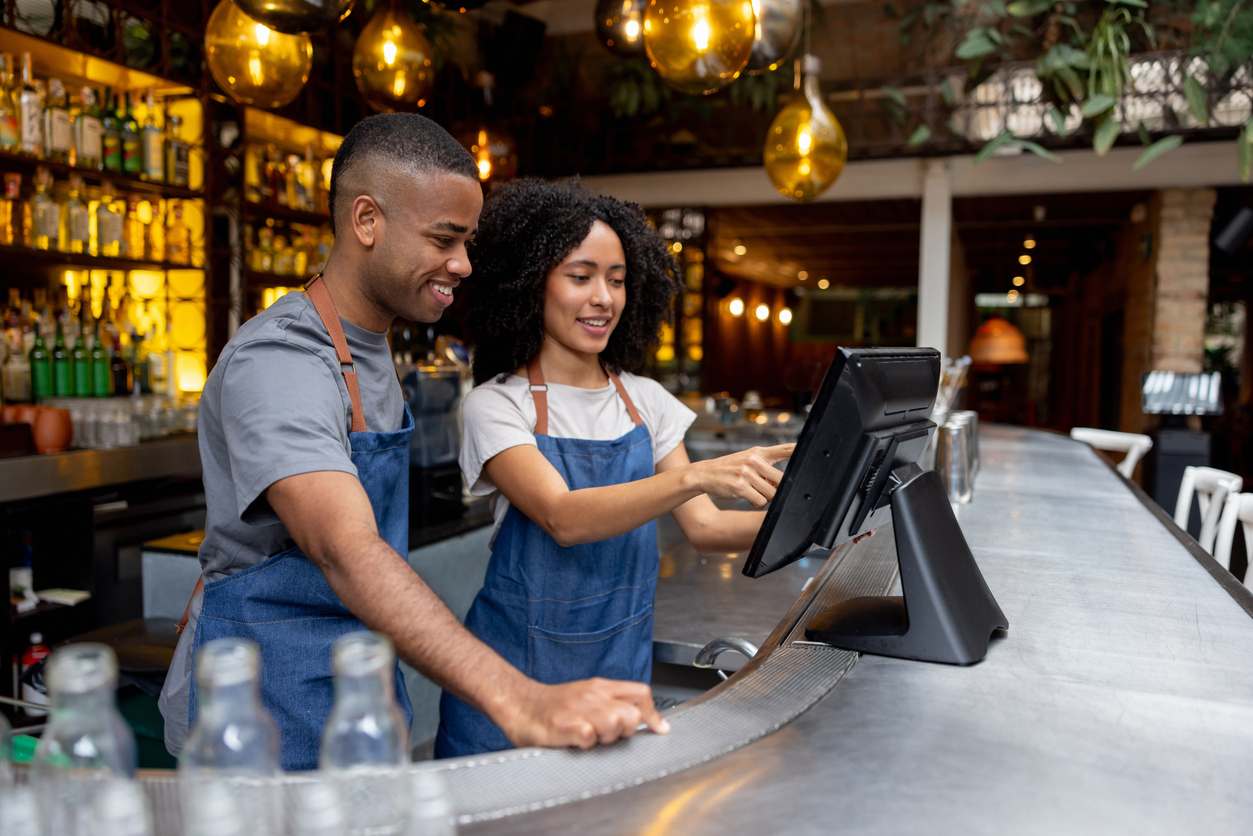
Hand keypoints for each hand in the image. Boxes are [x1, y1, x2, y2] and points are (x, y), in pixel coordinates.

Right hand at [501, 677, 669, 749]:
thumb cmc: (555, 706)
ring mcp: (578, 709)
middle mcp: (593, 695)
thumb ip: (614, 705)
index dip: (653, 714)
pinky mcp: (563, 725)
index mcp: (601, 687)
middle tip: (610, 735)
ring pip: (614, 724)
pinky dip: (586, 744)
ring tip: (590, 738)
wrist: (519, 703)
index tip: (659, 730)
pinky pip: (588, 736)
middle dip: (627, 730)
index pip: (640, 693)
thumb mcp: (588, 696)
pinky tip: (576, 742)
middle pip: (631, 713)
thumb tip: (642, 719)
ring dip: (606, 737)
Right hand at [687, 443, 795, 507]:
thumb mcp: (747, 459)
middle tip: (761, 486)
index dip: (799, 450)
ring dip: (763, 496)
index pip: (785, 449)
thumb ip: (766, 467)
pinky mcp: (740, 486)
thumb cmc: (729, 469)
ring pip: (771, 493)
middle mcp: (754, 460)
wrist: (705, 474)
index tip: (813, 450)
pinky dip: (755, 502)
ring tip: (750, 490)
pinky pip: (759, 501)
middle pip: (781, 480)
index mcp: (758, 453)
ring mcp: (747, 473)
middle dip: (775, 488)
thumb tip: (783, 482)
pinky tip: (744, 495)